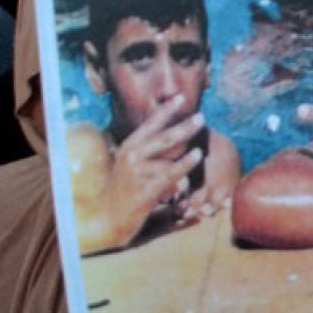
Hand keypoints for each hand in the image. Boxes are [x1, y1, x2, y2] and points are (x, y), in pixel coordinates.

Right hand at [102, 93, 207, 239]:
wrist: (110, 214)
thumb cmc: (127, 187)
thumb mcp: (134, 164)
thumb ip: (152, 150)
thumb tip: (180, 136)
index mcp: (129, 146)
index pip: (150, 124)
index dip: (166, 111)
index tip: (181, 98)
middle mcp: (131, 155)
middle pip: (162, 137)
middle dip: (183, 126)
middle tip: (201, 117)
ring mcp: (137, 172)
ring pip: (167, 156)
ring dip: (186, 149)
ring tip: (201, 146)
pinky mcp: (145, 188)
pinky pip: (170, 173)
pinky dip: (185, 164)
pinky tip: (196, 156)